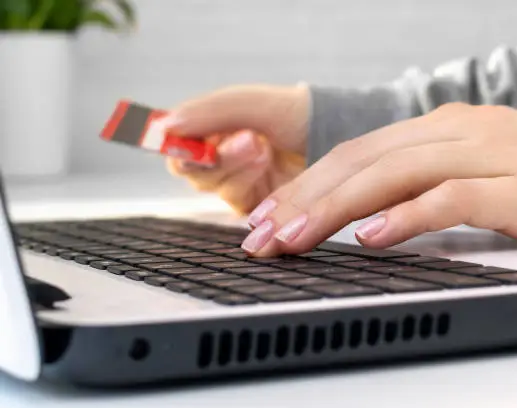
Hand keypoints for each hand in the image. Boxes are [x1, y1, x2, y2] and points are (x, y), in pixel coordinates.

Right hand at [165, 84, 309, 213]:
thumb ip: (211, 111)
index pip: (176, 141)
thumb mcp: (254, 104)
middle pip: (192, 168)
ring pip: (216, 186)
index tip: (182, 139)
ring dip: (237, 168)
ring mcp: (238, 182)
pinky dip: (249, 186)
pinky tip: (266, 169)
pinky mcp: (255, 207)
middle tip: (248, 139)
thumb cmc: (296, 114)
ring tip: (263, 149)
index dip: (175, 143)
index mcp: (213, 128)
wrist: (337, 136)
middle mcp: (220, 156)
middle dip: (218, 155)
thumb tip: (166, 125)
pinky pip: (238, 204)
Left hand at [240, 103, 516, 255]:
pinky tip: (371, 237)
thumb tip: (354, 212)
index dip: (302, 185)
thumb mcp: (456, 167)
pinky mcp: (513, 186)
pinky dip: (407, 216)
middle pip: (359, 162)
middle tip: (261, 236)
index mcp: (428, 130)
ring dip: (336, 208)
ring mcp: (480, 155)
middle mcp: (446, 134)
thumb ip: (408, 183)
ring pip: (392, 175)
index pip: (350, 155)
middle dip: (302, 199)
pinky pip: (451, 198)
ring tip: (294, 238)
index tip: (264, 218)